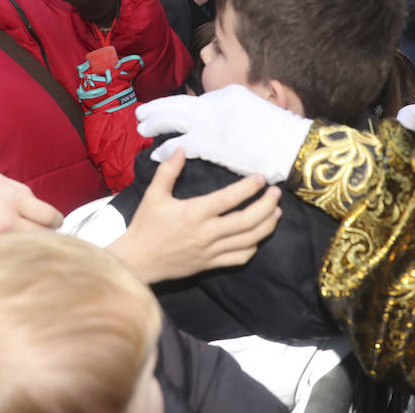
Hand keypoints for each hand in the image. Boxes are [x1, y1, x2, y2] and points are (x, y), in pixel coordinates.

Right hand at [107, 149, 280, 282]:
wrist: (138, 261)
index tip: (261, 178)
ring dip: (266, 226)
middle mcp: (206, 233)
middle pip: (246, 221)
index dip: (248, 188)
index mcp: (194, 213)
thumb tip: (180, 149)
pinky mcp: (211, 264)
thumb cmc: (146, 226)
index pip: (229, 199)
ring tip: (277, 212)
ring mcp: (211, 251)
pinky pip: (239, 258)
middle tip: (276, 193)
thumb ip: (168, 171)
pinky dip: (253, 247)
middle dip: (266, 206)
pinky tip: (258, 237)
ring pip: (248, 240)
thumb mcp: (154, 195)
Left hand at [137, 85, 312, 182]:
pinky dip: (164, 149)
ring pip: (172, 120)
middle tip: (141, 116)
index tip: (161, 109)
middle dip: (155, 110)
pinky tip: (156, 153)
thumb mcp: (251, 106)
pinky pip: (179, 144)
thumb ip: (229, 106)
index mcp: (226, 93)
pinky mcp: (210, 144)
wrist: (290, 146)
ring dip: (155, 125)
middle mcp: (214, 104)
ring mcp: (211, 122)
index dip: (172, 105)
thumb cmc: (276, 131)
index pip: (191, 99)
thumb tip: (212, 110)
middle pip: (176, 104)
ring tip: (143, 130)